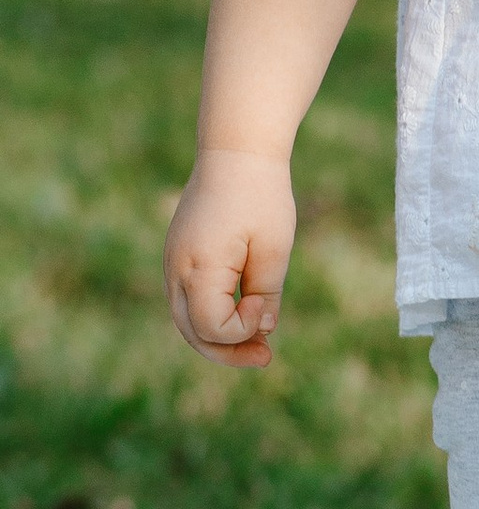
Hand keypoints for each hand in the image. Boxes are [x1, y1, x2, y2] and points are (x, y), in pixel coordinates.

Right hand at [165, 146, 296, 366]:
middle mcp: (175, 270)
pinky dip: (212, 314)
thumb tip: (263, 330)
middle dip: (228, 351)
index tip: (265, 302)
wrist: (236, 150)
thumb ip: (266, 294)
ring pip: (186, 320)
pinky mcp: (179, 255)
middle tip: (266, 358)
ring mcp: (173, 263)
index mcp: (198, 268)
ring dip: (219, 336)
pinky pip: (188, 299)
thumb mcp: (274, 248)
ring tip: (257, 346)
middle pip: (192, 333)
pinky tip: (243, 313)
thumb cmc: (261, 195)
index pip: (211, 328)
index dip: (242, 329)